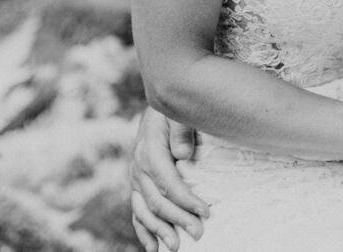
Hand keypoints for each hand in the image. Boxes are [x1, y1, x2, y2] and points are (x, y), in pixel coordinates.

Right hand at [129, 108, 209, 251]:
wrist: (160, 105)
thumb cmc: (175, 109)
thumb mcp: (179, 110)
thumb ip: (181, 129)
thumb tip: (182, 154)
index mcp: (149, 149)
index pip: (168, 181)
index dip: (186, 200)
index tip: (206, 212)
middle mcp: (139, 165)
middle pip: (156, 200)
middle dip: (178, 219)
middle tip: (199, 233)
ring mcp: (136, 177)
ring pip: (144, 210)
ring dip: (160, 230)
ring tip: (176, 246)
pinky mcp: (137, 185)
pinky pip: (137, 211)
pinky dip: (144, 230)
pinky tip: (153, 247)